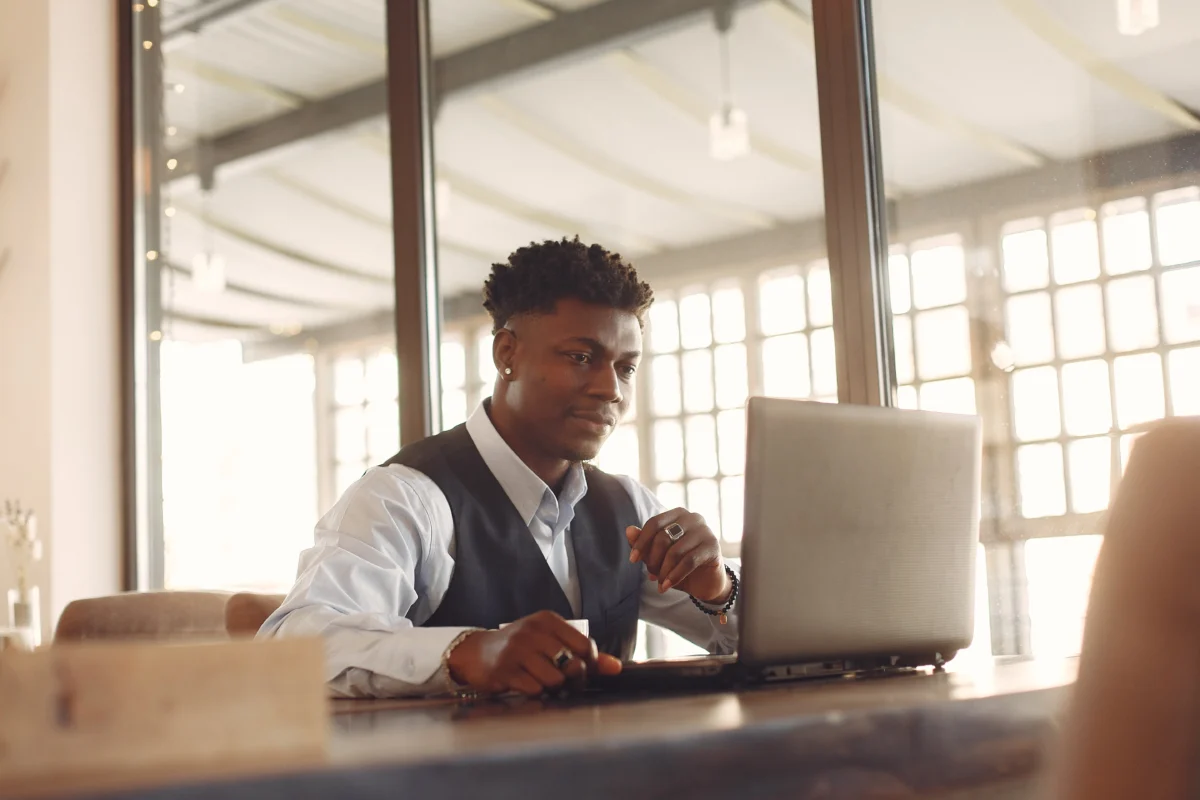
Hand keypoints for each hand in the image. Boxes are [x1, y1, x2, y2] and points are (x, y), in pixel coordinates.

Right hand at [446, 611, 621, 694]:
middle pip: (571, 664)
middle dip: (572, 678)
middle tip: (564, 680)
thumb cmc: (521, 648)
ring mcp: (517, 650)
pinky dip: (536, 692)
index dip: (589, 663)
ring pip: (554, 679)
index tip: (582, 669)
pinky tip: (527, 685)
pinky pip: (534, 689)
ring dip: (553, 687)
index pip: (584, 645)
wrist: (477, 653)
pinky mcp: (504, 670)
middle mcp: (532, 631)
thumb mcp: (551, 642)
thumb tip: (616, 667)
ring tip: (543, 682)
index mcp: (547, 620)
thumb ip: (584, 654)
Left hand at [626, 508, 730, 603]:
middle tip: (652, 574)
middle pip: (663, 537)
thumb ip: (643, 543)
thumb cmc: (679, 564)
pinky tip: (666, 586)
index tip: (632, 560)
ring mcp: (705, 531)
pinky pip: (688, 561)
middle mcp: (693, 518)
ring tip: (659, 583)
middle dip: (653, 559)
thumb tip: (628, 530)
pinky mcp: (713, 547)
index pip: (654, 523)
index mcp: (678, 514)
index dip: (641, 542)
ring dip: (663, 571)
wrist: (705, 582)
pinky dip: (674, 576)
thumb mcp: (658, 555)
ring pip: (675, 551)